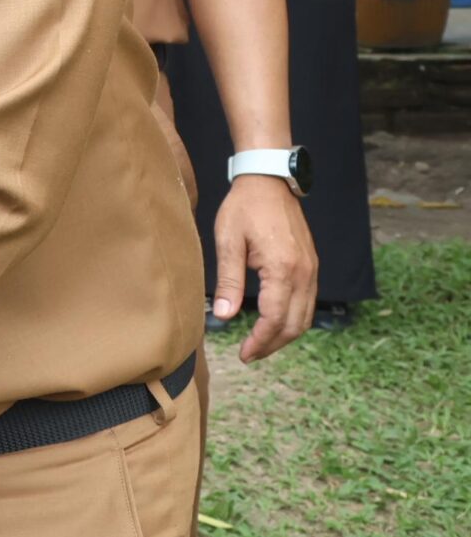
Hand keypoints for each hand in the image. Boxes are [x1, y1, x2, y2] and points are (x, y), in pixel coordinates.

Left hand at [212, 174, 317, 360]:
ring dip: (284, 335)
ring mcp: (312, 269)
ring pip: (305, 316)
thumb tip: (224, 315)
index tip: (244, 354)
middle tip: (250, 355)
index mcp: (283, 268)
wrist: (269, 181)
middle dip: (273, 344)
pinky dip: (293, 318)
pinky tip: (273, 323)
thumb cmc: (244, 208)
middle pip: (295, 324)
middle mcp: (305, 272)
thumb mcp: (228, 242)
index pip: (275, 318)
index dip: (260, 341)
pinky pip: (308, 301)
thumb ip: (228, 280)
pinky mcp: (311, 265)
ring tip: (260, 344)